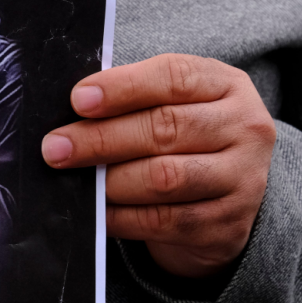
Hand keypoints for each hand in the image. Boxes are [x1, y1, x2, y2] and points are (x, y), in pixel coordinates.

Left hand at [42, 54, 274, 278]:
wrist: (227, 202)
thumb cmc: (185, 141)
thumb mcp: (176, 105)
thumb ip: (135, 101)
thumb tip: (75, 109)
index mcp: (227, 85)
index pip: (174, 77)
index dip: (123, 87)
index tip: (78, 99)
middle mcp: (245, 129)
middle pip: (164, 128)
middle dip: (102, 138)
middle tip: (56, 147)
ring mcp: (242, 180)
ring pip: (164, 177)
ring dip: (110, 180)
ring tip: (76, 180)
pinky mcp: (226, 225)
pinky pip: (163, 220)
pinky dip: (121, 217)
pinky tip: (98, 211)